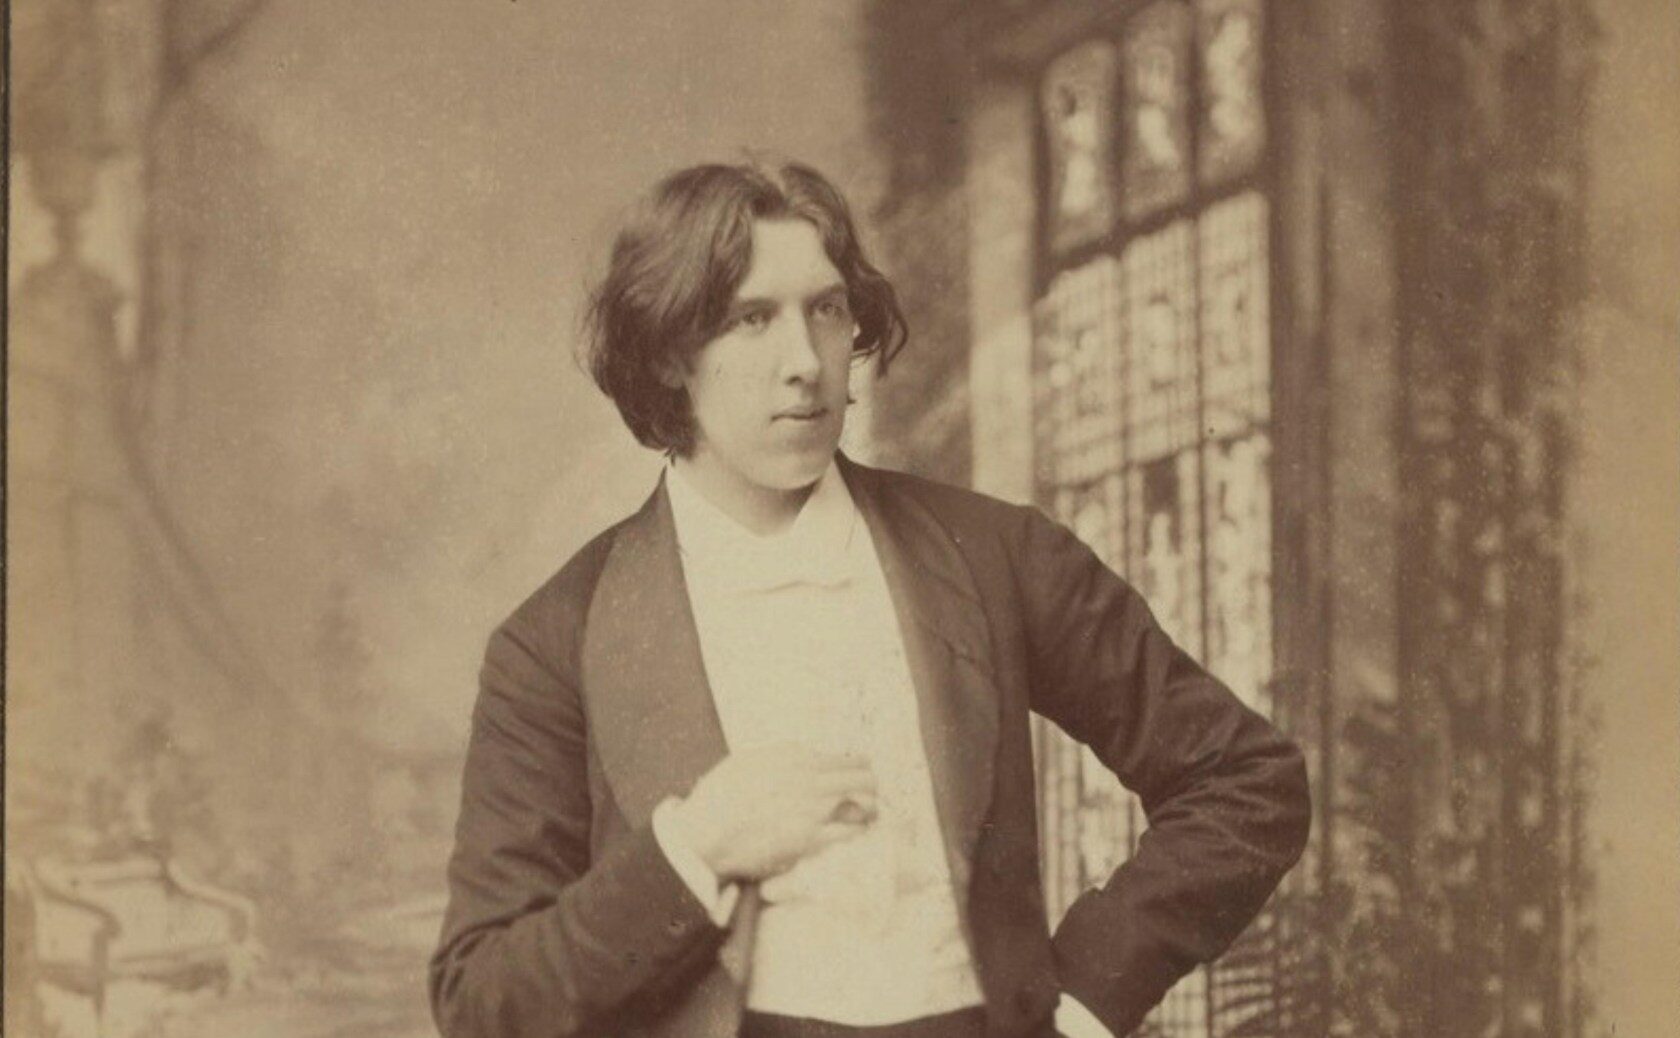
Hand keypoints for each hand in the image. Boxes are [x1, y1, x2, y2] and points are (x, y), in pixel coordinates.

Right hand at [666, 744, 876, 881]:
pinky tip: (856, 832)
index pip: (844, 758)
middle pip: (862, 776)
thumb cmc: (719, 797)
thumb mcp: (747, 760)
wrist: (704, 833)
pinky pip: (848, 832)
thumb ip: (781, 756)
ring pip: (862, 803)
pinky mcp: (809, 839)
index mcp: (793, 757)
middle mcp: (808, 778)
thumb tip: (806, 753)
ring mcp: (811, 809)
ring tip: (871, 813)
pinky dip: (856, 831)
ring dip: (870, 807)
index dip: (857, 766)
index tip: (861, 772)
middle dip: (871, 784)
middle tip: (873, 793)